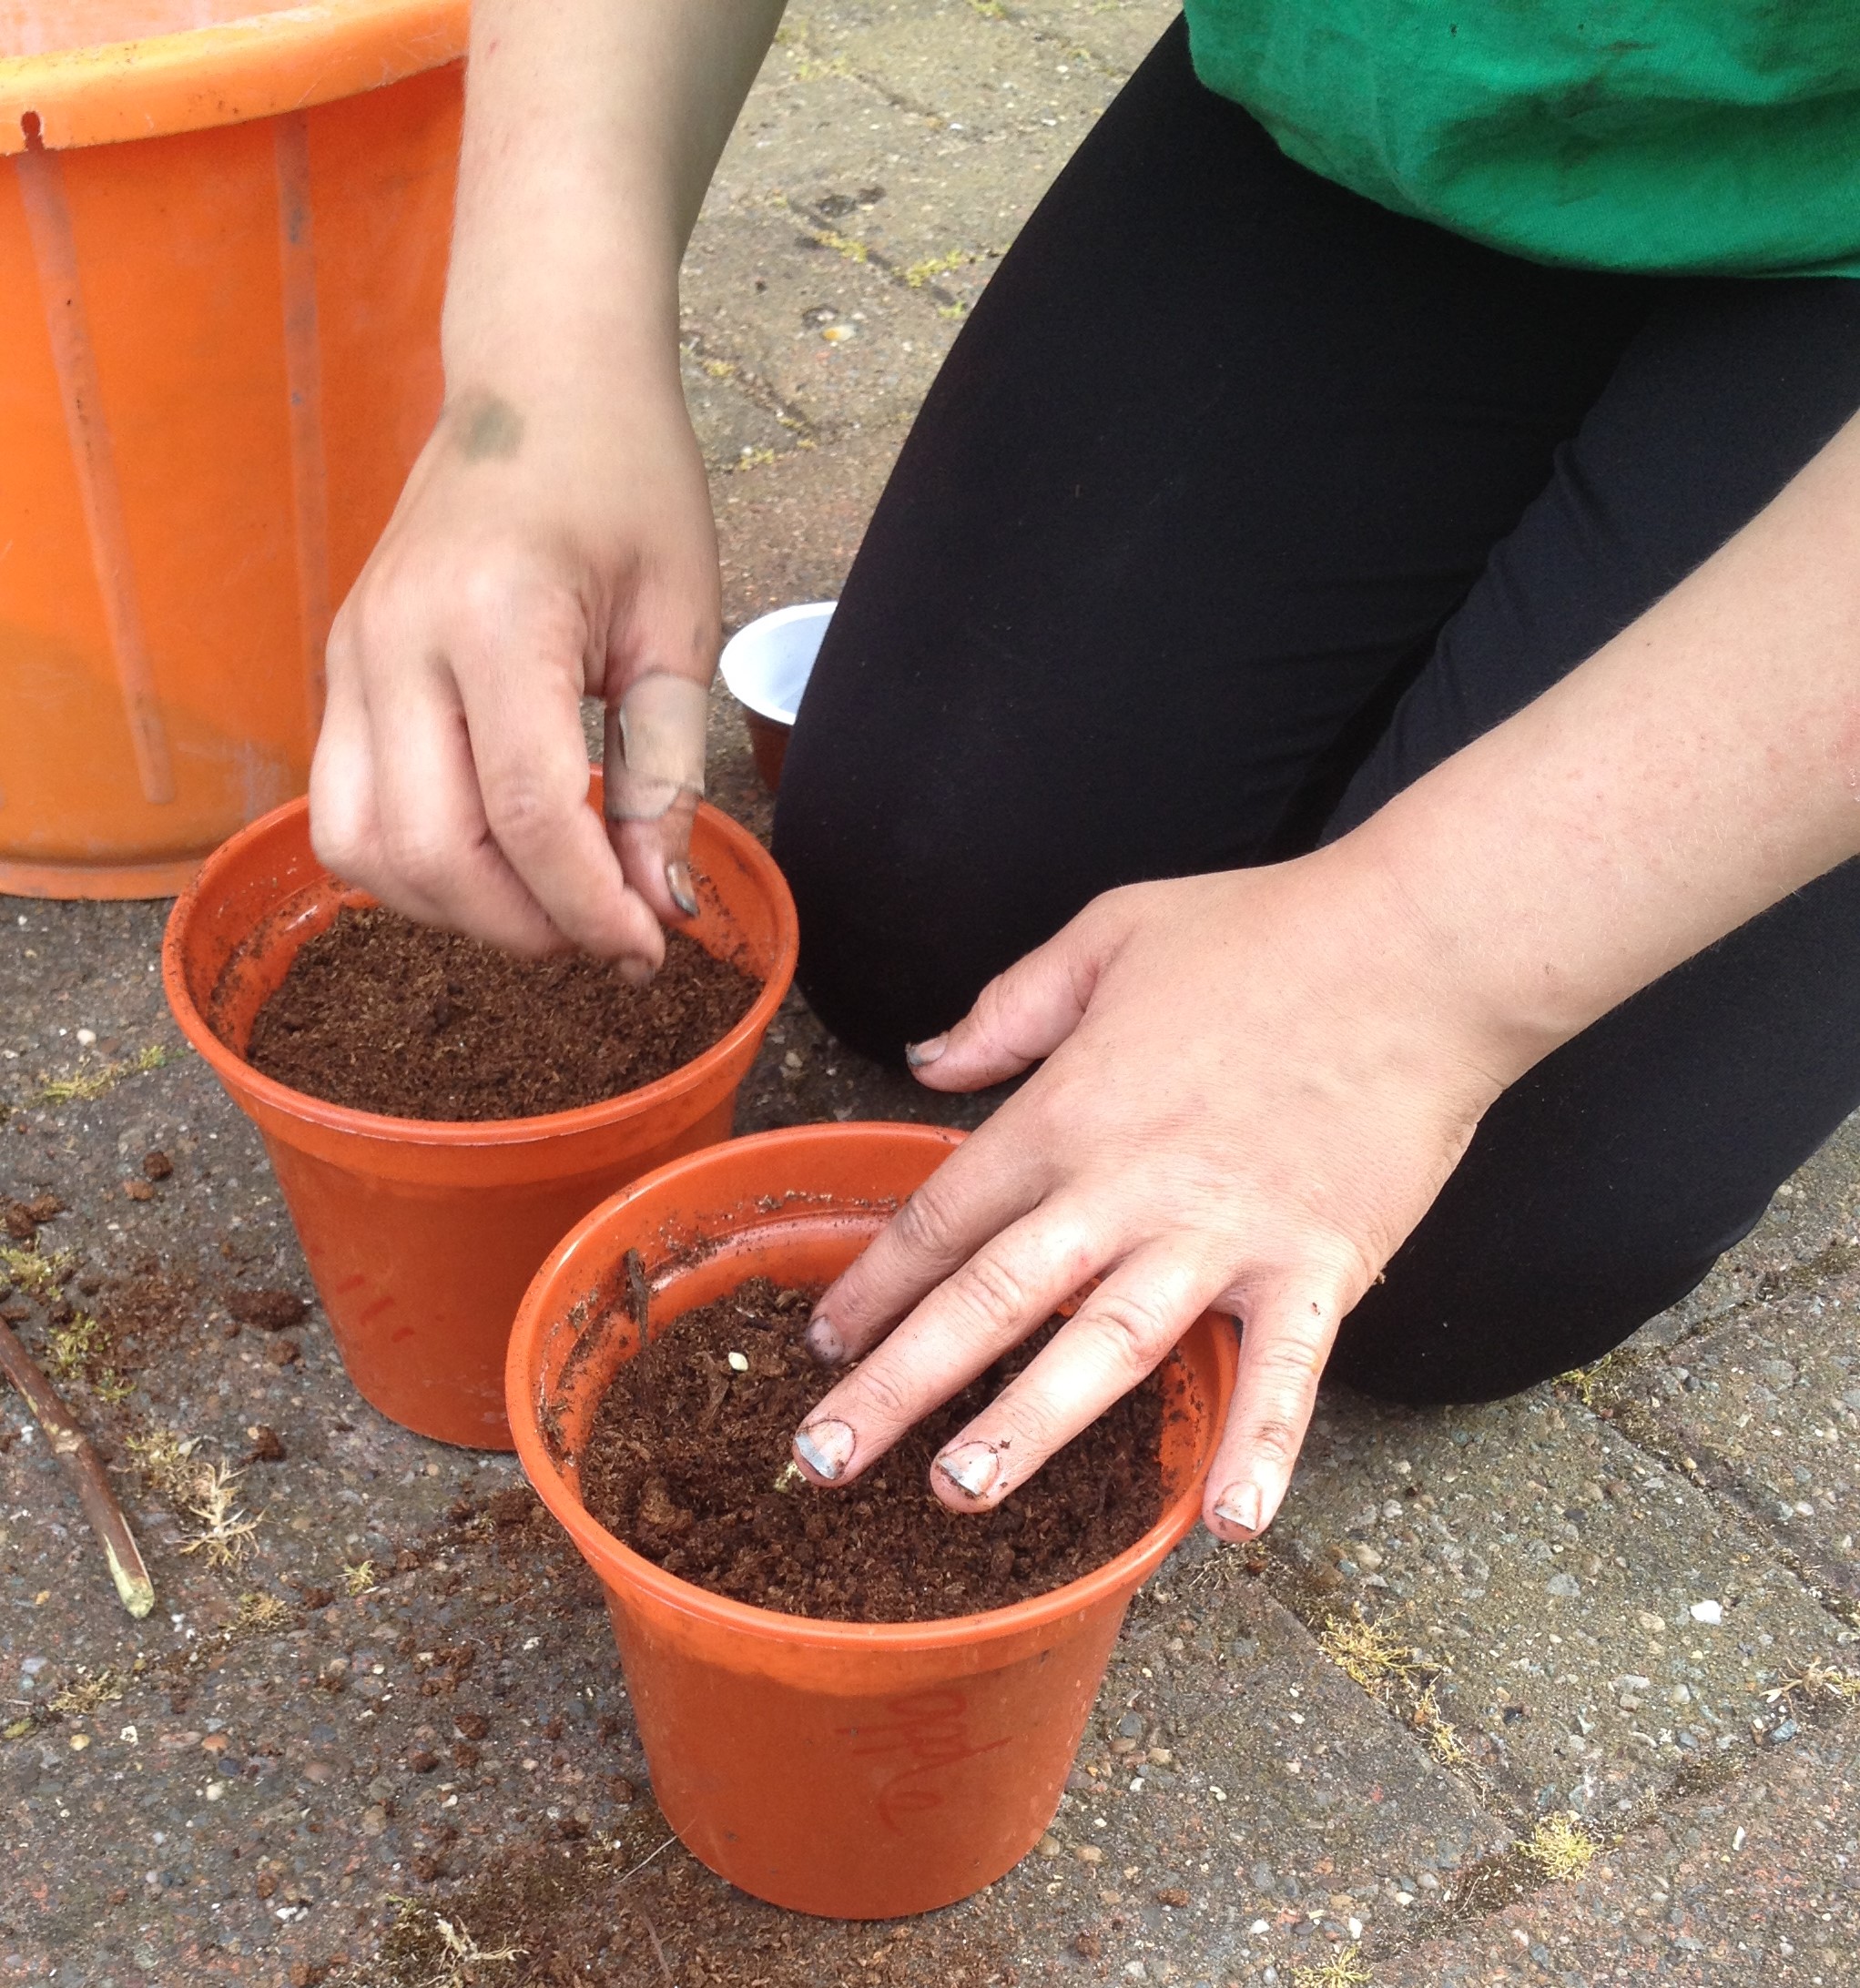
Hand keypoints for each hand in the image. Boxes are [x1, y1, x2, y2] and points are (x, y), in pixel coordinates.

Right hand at [310, 378, 717, 966]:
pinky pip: (345, 812)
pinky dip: (414, 866)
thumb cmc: (628, 483)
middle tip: (605, 932)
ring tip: (547, 898)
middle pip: (431, 853)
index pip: (532, 815)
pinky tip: (493, 854)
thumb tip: (665, 909)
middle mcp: (395, 642)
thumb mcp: (678, 626)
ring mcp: (349, 657)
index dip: (595, 907)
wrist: (539, 379)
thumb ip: (667, 776)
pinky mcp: (336, 671)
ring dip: (458, 909)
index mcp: (495, 616)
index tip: (652, 946)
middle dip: (527, 926)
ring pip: (363, 851)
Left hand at [789, 851, 1519, 1540]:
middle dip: (898, 1383)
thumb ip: (1009, 1006)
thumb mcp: (1109, 935)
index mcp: (1066, 1111)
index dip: (874, 1285)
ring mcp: (1220, 1237)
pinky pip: (1281, 1374)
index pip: (943, 1217)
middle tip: (820, 1461)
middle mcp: (1124, 1189)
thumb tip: (925, 1060)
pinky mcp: (1315, 1266)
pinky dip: (1256, 1447)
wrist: (1417, 946)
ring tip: (958, 1492)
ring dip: (1029, 1426)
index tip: (825, 1345)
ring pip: (1105, 1348)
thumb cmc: (1264, 931)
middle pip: (990, 1298)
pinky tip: (1227, 1527)